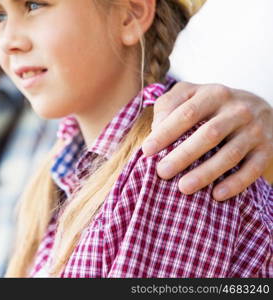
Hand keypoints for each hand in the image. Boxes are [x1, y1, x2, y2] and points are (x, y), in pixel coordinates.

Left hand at [143, 82, 272, 200]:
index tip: (147, 150)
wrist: (258, 110)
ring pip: (230, 154)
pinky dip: (235, 183)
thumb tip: (156, 128)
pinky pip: (252, 169)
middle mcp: (237, 110)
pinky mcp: (266, 150)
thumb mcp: (190, 95)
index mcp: (214, 94)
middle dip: (184, 155)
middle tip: (162, 172)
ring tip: (183, 188)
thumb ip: (169, 104)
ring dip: (206, 173)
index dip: (166, 132)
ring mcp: (255, 130)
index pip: (187, 113)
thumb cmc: (211, 106)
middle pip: (209, 134)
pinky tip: (216, 195)